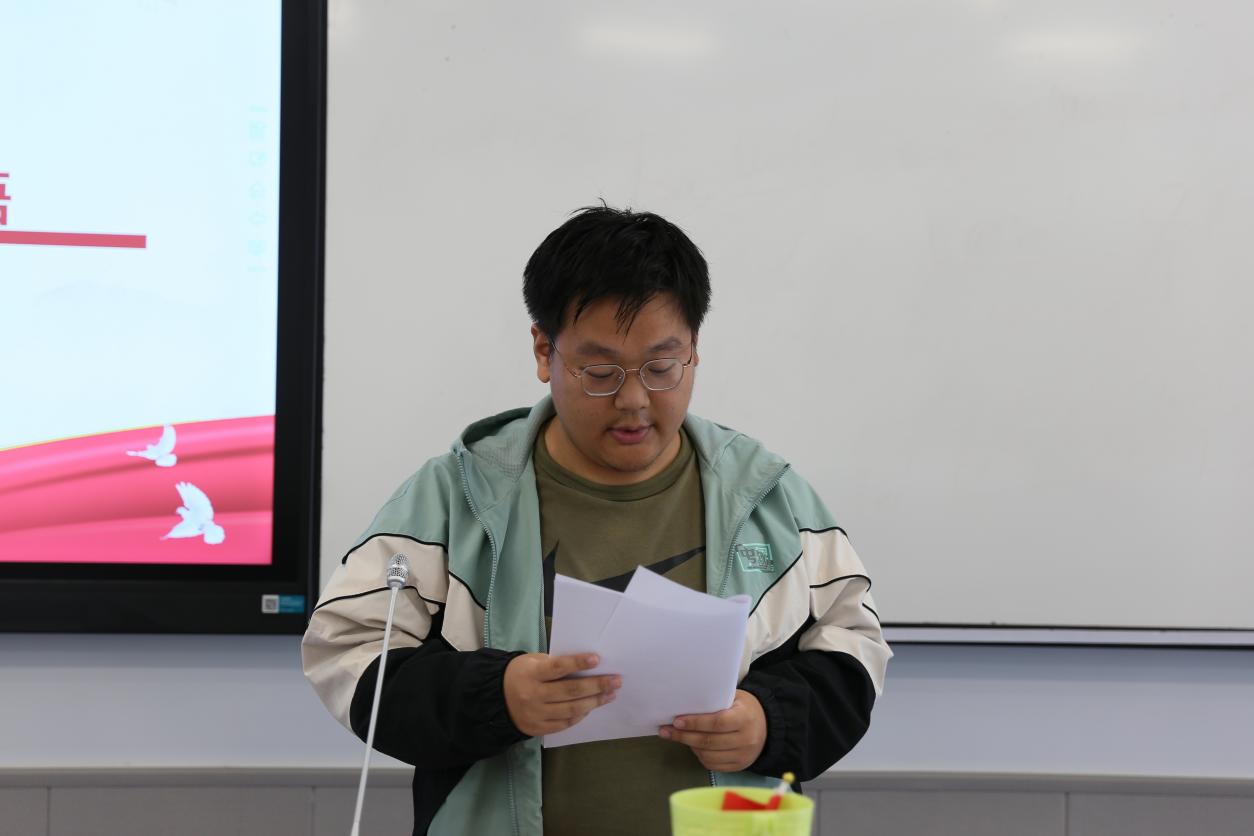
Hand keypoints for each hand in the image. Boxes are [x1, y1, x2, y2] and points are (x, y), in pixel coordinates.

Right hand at [503, 652, 620, 736]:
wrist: (495, 699)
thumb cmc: (520, 674)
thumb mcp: (531, 661)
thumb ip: (554, 664)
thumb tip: (585, 667)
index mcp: (531, 674)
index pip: (558, 668)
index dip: (578, 663)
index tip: (597, 659)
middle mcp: (533, 695)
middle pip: (570, 691)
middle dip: (597, 686)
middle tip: (616, 681)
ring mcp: (536, 714)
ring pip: (571, 709)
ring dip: (595, 702)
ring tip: (610, 695)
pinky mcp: (538, 728)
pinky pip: (565, 723)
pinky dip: (581, 715)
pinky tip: (592, 707)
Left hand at [659, 689, 766, 771]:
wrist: (768, 727)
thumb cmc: (744, 708)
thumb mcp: (735, 698)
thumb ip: (715, 702)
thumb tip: (684, 705)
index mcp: (745, 718)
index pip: (717, 723)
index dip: (695, 723)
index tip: (676, 720)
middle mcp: (746, 739)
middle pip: (709, 741)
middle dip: (684, 736)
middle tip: (666, 730)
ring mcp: (743, 756)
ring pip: (708, 755)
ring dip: (689, 746)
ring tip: (678, 736)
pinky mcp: (739, 767)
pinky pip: (712, 765)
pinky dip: (699, 756)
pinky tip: (693, 746)